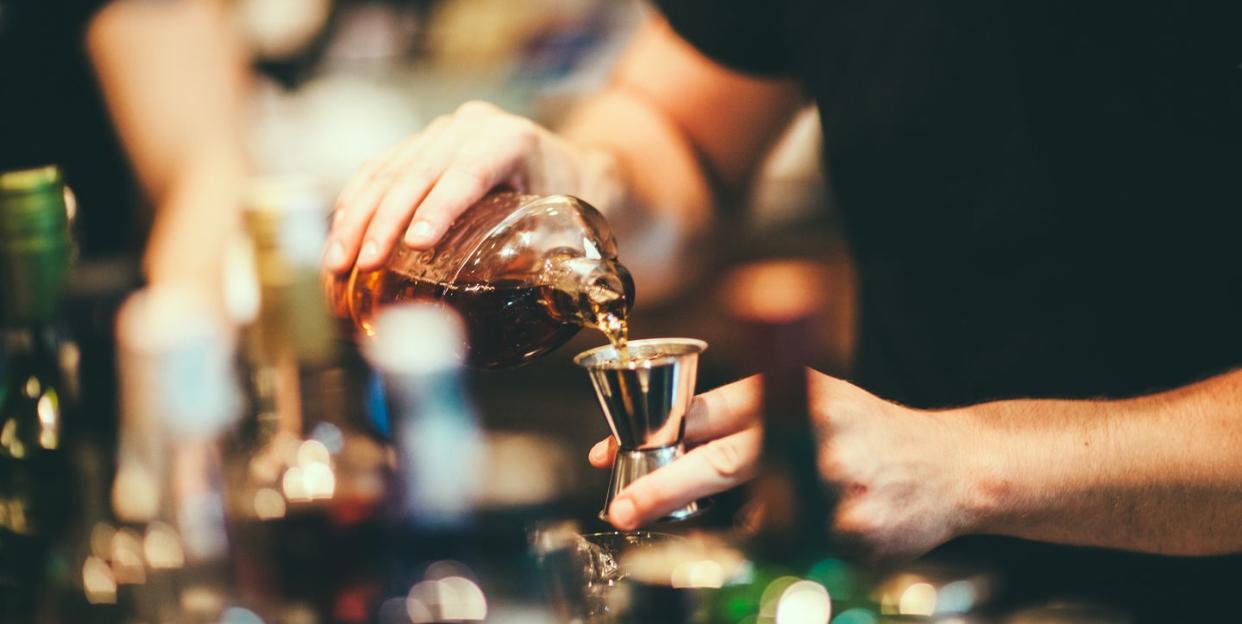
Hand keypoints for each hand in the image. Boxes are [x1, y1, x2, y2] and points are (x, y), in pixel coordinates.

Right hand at [323, 100, 623, 272]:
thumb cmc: (577, 200)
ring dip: (356, 218)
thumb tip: (513, 306)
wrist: (576, 169)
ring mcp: (440, 134)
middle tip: (364, 265)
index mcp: (512, 140)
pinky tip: (339, 241)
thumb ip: (547, 254)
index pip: (469, 171)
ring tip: (338, 262)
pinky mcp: (418, 146)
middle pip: (417, 171)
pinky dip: (353, 208)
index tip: (417, 243)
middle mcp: (471, 128)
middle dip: (384, 222)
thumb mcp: (572, 223)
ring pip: (387, 171)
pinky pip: (376, 173)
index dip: (440, 207)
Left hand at [587, 371, 984, 560]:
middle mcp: (814, 432)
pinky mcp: (854, 534)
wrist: (954, 468)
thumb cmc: (868, 432)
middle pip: (721, 463)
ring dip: (741, 529)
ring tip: (794, 510)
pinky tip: (821, 528)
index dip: (654, 434)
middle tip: (624, 510)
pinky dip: (789, 548)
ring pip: (753, 523)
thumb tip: (669, 446)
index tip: (612, 456)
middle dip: (663, 489)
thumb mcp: (811, 399)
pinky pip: (793, 552)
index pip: (709, 411)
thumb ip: (747, 416)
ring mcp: (836, 487)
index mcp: (796, 391)